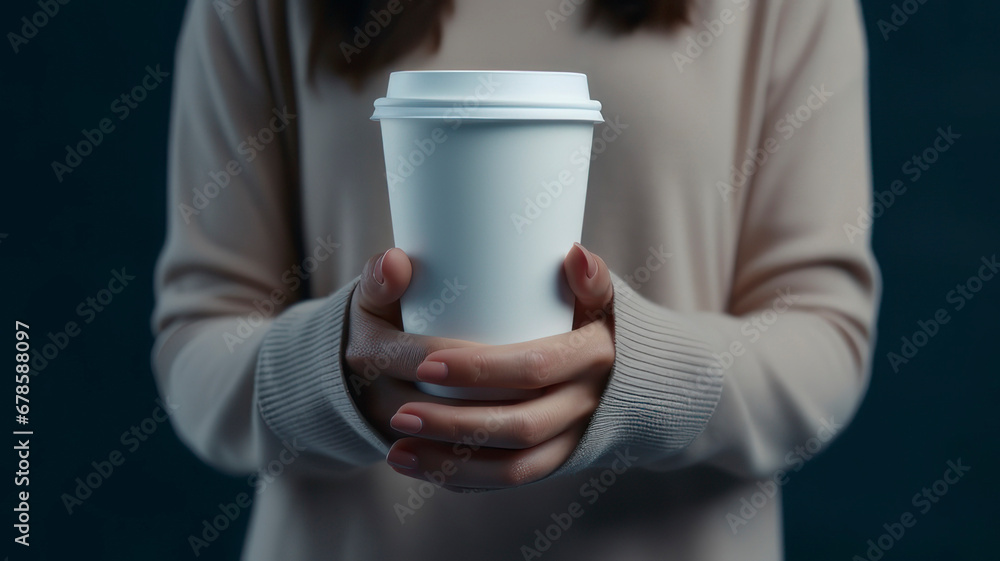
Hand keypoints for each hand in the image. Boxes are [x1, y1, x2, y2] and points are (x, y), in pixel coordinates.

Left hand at [347, 243, 615, 490]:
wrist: (630, 372)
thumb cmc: (592, 320)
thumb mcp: (596, 296)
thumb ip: (586, 276)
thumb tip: (573, 253)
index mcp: (595, 354)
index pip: (534, 367)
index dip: (480, 370)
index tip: (427, 363)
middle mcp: (587, 403)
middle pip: (519, 426)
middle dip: (454, 424)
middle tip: (399, 413)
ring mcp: (572, 439)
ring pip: (513, 467)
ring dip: (451, 463)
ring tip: (397, 450)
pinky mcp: (555, 461)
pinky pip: (510, 480)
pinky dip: (463, 480)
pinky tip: (420, 466)